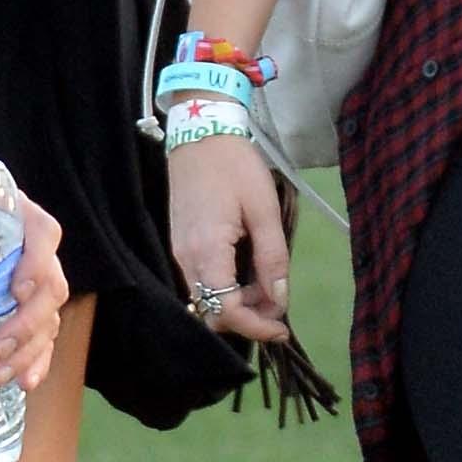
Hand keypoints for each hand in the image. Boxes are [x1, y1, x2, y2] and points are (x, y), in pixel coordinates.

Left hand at [0, 161, 69, 392]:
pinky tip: (23, 382)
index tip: (17, 290)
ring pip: (49, 315)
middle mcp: (32, 245)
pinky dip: (35, 358)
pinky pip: (41, 332)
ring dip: (31, 350)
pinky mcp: (20, 301)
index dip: (38, 263)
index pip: (43, 233)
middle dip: (29, 325)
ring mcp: (31, 276)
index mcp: (14, 212)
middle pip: (51, 285)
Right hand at [167, 129, 290, 340]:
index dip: (255, 327)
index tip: (281, 328)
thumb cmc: (235, 167)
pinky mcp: (181, 244)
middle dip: (248, 318)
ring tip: (268, 287)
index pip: (226, 311)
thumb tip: (279, 299)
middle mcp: (186, 259)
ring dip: (238, 303)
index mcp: (207, 252)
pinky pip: (202, 280)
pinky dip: (226, 287)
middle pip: (213, 312)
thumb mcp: (264, 211)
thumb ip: (272, 259)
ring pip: (207, 298)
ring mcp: (180, 251)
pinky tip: (248, 273)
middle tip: (278, 304)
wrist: (200, 133)